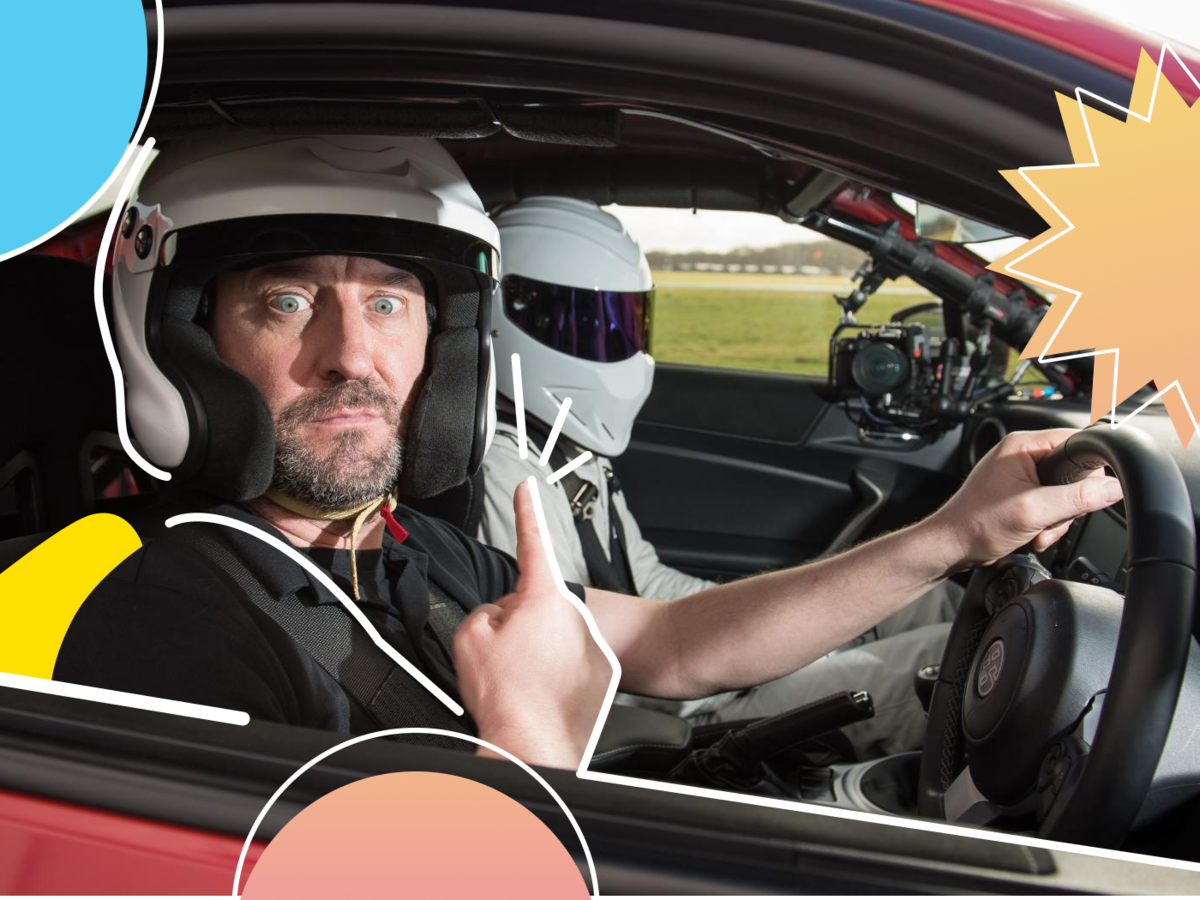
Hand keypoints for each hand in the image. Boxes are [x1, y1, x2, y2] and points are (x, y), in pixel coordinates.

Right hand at [454, 480, 612, 768]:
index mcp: (543, 597)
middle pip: (537, 605)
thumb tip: (502, 614)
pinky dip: (554, 676)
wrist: (533, 745)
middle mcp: (574, 615)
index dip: (526, 511)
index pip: (533, 541)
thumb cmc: (505, 695)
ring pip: (552, 637)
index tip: (528, 488)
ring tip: (524, 683)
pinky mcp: (601, 673)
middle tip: (505, 658)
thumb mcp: (472, 638)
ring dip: (536, 653)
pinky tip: (542, 695)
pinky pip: (569, 663)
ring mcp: (590, 644)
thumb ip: (487, 610)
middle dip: (519, 624)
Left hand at [928, 428, 1122, 569]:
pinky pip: (1051, 506)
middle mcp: (1021, 456)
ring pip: (1065, 494)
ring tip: (1039, 530)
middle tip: (1053, 518)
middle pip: (1073, 472)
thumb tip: (1112, 489)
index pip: (1075, 441)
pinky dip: (1048, 524)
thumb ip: (1076, 498)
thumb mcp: (1034, 511)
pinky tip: (1034, 534)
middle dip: (1069, 503)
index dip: (1090, 467)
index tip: (1093, 490)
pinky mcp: (1021, 495)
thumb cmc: (976, 524)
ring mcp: (1021, 477)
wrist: (952, 547)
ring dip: (1058, 519)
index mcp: (1022, 446)